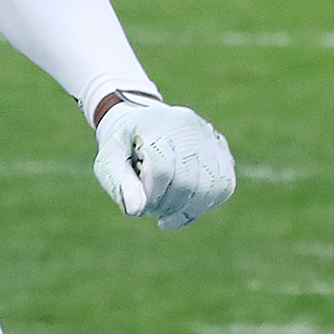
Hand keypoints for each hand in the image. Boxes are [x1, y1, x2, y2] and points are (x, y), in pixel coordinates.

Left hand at [92, 97, 234, 230]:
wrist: (142, 122)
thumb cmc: (123, 146)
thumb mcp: (109, 161)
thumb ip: (120, 184)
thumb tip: (136, 210)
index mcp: (156, 123)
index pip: (161, 168)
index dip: (151, 196)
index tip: (139, 205)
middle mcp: (189, 126)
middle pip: (188, 180)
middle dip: (167, 205)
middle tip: (151, 208)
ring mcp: (210, 138)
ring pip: (211, 186)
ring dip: (187, 209)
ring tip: (166, 209)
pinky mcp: (223, 152)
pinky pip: (224, 186)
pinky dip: (203, 205)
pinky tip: (183, 208)